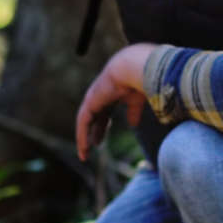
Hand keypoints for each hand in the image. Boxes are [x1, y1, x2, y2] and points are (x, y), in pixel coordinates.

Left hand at [75, 43, 154, 160]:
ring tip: (84, 154)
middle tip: (94, 146)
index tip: (101, 141)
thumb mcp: (136, 100)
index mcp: (112, 94)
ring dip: (84, 138)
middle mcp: (100, 96)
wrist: (133, 68)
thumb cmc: (140, 79)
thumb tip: (132, 125)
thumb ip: (133, 112)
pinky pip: (83, 124)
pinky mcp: (90, 104)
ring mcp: (93, 99)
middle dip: (94, 133)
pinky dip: (82, 136)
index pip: (104, 114)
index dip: (103, 128)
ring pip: (85, 123)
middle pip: (94, 119)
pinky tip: (84, 148)